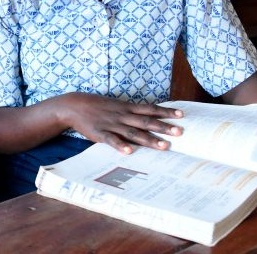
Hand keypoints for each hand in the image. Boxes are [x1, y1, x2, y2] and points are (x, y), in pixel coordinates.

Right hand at [59, 93, 183, 154]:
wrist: (74, 106)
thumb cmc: (98, 106)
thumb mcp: (116, 105)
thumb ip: (130, 112)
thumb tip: (147, 117)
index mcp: (127, 107)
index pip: (150, 109)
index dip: (165, 112)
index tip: (181, 115)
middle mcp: (123, 115)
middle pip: (146, 122)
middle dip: (163, 127)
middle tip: (180, 132)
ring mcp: (112, 124)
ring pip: (134, 133)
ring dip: (149, 139)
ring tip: (163, 146)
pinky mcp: (100, 134)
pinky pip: (112, 140)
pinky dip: (120, 146)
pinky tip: (129, 152)